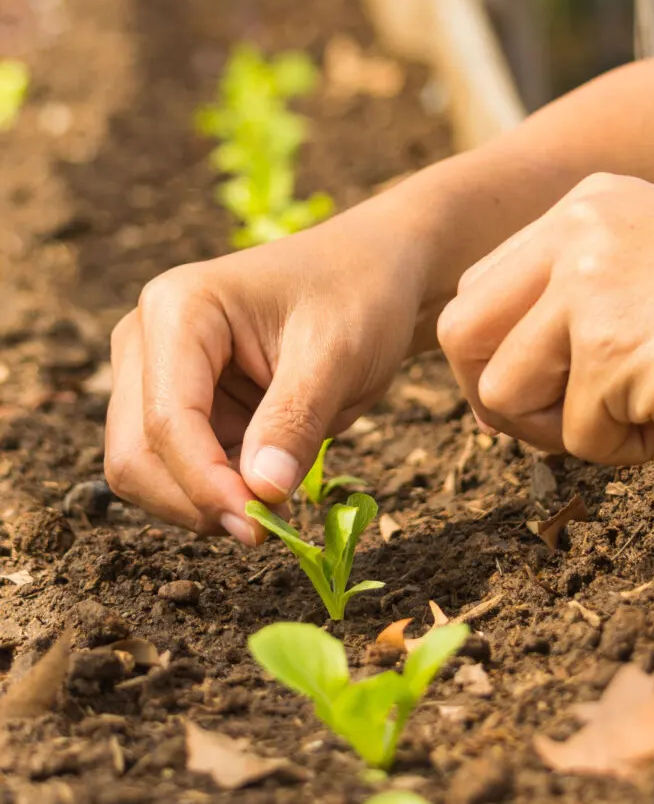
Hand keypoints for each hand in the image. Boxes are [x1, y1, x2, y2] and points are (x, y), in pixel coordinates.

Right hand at [105, 196, 435, 542]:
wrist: (368, 276)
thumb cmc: (356, 297)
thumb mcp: (338, 354)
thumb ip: (295, 422)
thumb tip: (261, 494)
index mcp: (177, 310)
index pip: (167, 421)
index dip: (206, 485)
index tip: (260, 527)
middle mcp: (147, 341)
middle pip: (136, 455)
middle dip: (196, 501)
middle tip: (268, 526)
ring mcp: (155, 376)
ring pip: (145, 472)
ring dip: (203, 503)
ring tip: (273, 500)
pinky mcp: (177, 406)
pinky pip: (175, 473)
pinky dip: (214, 494)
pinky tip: (265, 483)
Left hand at [438, 173, 653, 464]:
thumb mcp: (640, 278)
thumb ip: (563, 308)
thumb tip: (489, 393)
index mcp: (585, 207)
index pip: (480, 288)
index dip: (488, 356)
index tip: (533, 393)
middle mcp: (578, 230)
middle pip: (461, 331)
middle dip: (493, 395)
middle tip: (559, 423)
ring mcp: (591, 281)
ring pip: (504, 391)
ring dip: (565, 430)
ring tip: (637, 414)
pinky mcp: (611, 343)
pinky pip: (579, 435)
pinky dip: (623, 448)